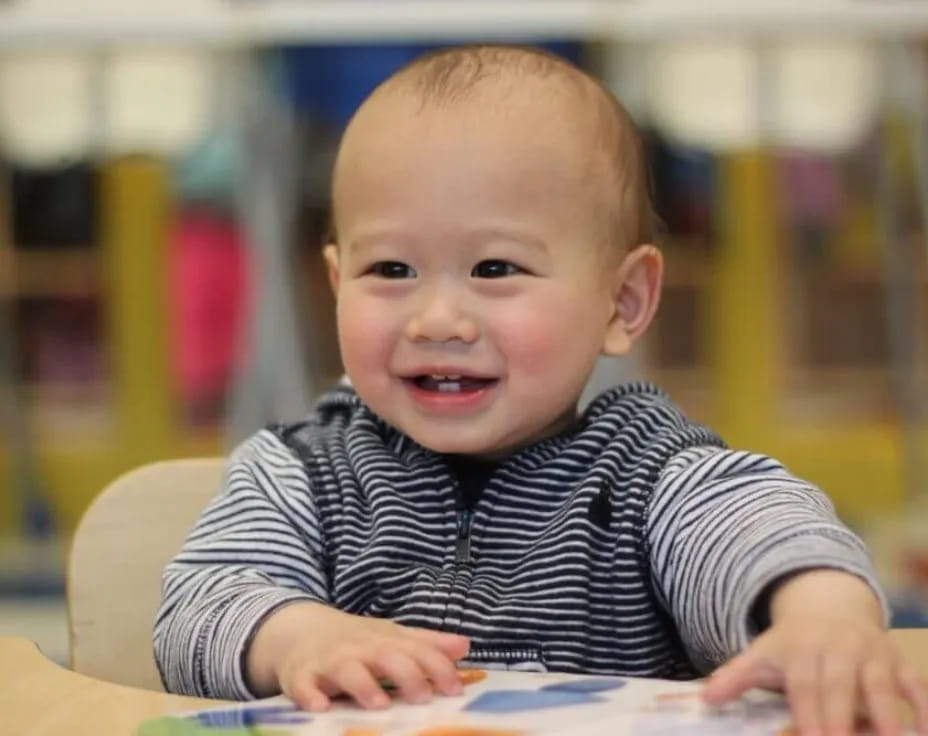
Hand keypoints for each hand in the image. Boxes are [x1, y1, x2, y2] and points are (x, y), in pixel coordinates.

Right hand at [249, 602, 470, 710]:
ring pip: (346, 669)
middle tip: (423, 697)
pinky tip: (320, 707)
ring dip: (363, 685)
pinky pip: (303, 685)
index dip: (437, 667)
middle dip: (405, 674)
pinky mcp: (300, 676)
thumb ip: (427, 644)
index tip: (456, 690)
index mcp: (386, 640)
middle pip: (386, 656)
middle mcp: (360, 649)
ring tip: (380, 705)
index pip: (417, 650)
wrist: (300, 629)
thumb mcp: (392, 637)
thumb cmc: (356, 641)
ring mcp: (330, 661)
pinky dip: (310, 695)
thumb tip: (465, 646)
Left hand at [701, 570, 927, 735]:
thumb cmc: (792, 645)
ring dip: (887, 716)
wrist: (829, 607)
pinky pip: (916, 683)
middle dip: (842, 719)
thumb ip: (735, 677)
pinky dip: (924, 707)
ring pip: (882, 685)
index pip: (804, 686)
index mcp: (801, 650)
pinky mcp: (899, 661)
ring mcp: (872, 654)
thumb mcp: (761, 655)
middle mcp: (838, 649)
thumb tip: (705, 697)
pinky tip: (923, 734)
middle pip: (840, 687)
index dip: (808, 714)